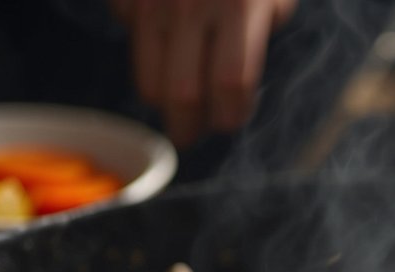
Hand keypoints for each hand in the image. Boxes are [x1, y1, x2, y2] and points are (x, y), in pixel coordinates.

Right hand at [112, 0, 296, 145]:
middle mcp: (191, 3)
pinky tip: (158, 36)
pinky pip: (127, 30)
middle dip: (188, 128)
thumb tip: (252, 50)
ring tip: (175, 108)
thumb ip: (267, 13)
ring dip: (162, 102)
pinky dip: (142, 41)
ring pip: (147, 76)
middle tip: (193, 135)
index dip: (232, 114)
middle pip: (182, 94)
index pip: (233, 84)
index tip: (231, 121)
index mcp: (239, 3)